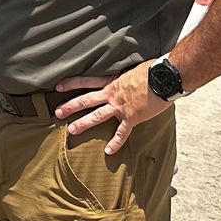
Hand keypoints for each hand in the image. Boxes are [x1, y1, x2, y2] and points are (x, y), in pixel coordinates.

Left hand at [53, 60, 168, 152]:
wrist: (163, 78)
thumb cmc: (152, 70)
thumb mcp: (132, 69)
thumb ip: (125, 77)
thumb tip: (126, 79)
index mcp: (112, 81)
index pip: (87, 81)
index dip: (72, 84)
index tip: (58, 86)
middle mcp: (112, 94)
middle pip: (86, 100)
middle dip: (70, 106)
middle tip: (57, 112)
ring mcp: (121, 107)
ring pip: (97, 116)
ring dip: (84, 123)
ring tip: (71, 130)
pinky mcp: (132, 117)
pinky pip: (121, 133)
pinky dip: (115, 143)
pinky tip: (108, 151)